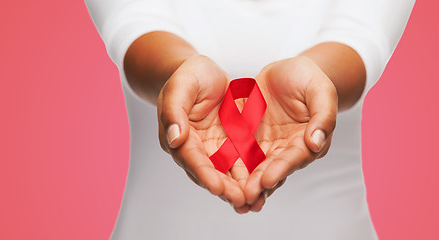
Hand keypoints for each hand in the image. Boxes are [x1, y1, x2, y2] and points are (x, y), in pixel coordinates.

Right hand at [157, 55, 252, 211]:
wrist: (204, 71)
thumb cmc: (188, 75)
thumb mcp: (180, 86)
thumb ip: (174, 111)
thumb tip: (174, 138)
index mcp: (178, 136)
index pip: (191, 159)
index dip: (204, 174)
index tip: (217, 187)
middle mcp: (194, 148)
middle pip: (209, 172)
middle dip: (224, 189)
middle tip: (241, 201)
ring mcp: (213, 148)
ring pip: (226, 173)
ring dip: (238, 188)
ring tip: (254, 202)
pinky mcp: (230, 145)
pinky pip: (241, 163)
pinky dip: (251, 175)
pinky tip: (265, 186)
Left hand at [240, 56, 337, 211]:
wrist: (286, 70)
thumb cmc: (308, 77)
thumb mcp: (320, 90)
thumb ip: (323, 115)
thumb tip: (316, 143)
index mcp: (308, 140)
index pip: (294, 158)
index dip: (281, 169)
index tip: (268, 180)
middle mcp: (287, 149)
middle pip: (272, 169)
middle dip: (259, 185)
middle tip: (245, 197)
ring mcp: (267, 146)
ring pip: (254, 169)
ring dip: (245, 185)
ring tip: (233, 200)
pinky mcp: (249, 140)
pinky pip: (238, 155)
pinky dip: (230, 170)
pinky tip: (219, 181)